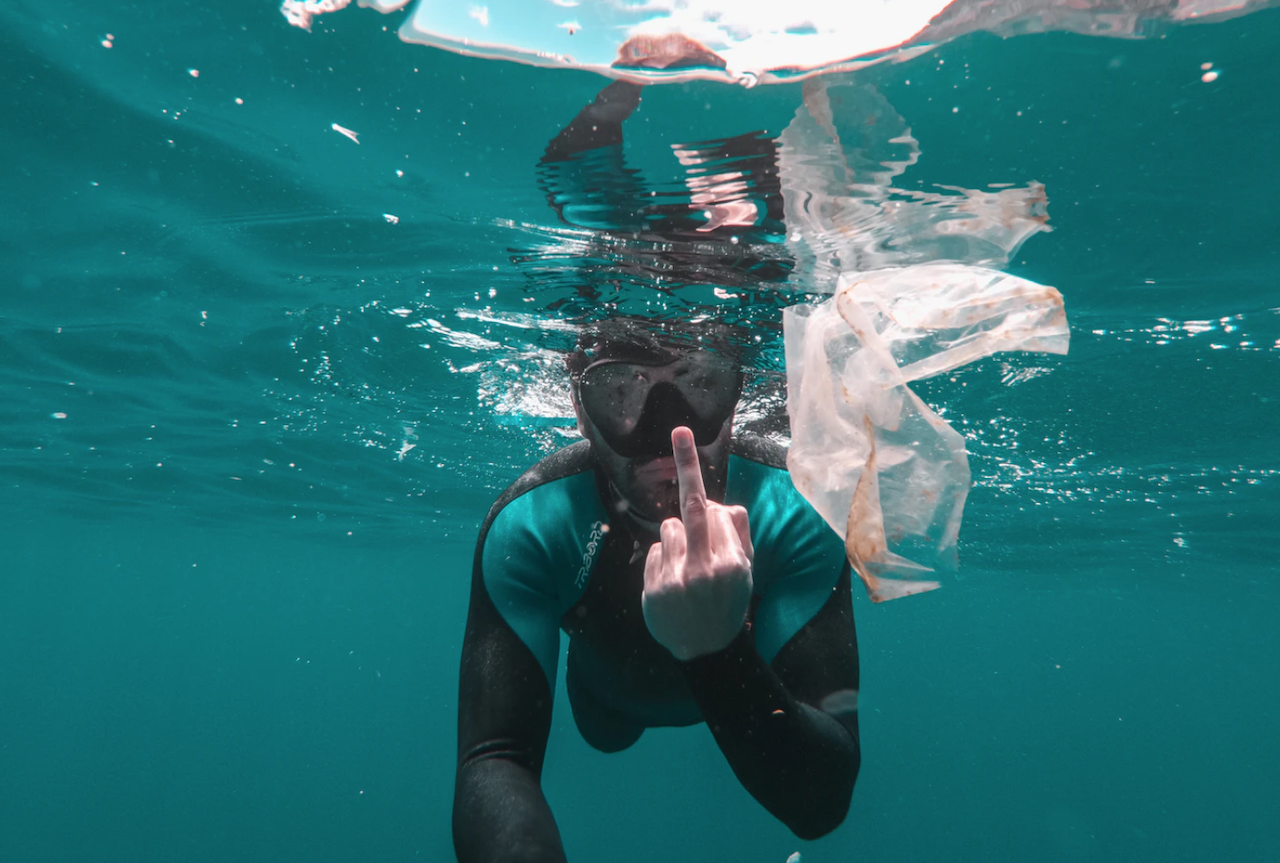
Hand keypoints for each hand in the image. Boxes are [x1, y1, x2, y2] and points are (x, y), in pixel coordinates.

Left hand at [642, 427, 753, 660]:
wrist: (705, 651)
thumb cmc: (728, 603)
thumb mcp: (745, 571)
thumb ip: (737, 533)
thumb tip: (718, 502)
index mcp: (732, 563)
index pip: (716, 511)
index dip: (706, 495)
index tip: (683, 437)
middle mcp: (705, 569)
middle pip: (692, 508)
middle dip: (686, 466)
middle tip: (680, 432)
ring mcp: (676, 580)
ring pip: (669, 529)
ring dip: (677, 537)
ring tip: (688, 564)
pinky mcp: (652, 590)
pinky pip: (655, 552)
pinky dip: (663, 559)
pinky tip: (674, 582)